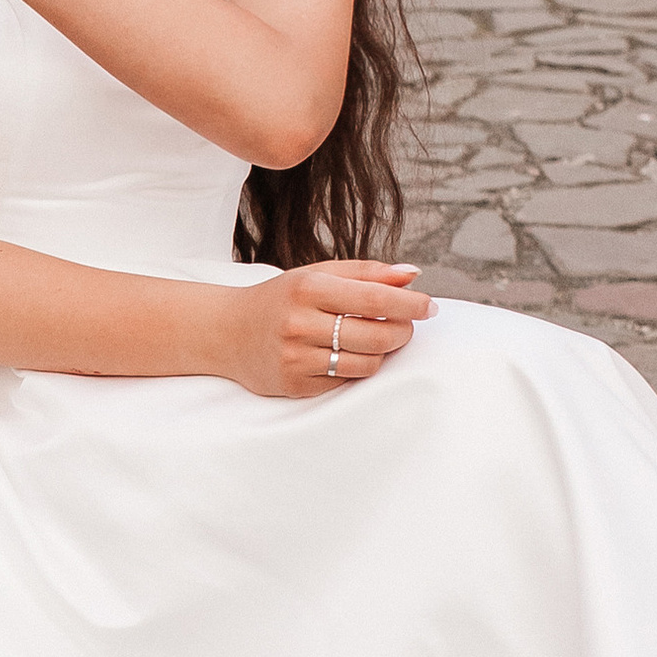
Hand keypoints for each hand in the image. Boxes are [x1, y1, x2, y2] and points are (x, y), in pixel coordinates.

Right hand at [222, 262, 430, 401]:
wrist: (227, 331)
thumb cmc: (282, 298)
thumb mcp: (317, 274)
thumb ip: (366, 273)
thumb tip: (413, 274)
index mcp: (308, 288)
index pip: (376, 298)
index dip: (410, 304)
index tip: (430, 306)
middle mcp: (299, 323)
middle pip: (377, 335)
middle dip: (402, 331)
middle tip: (405, 326)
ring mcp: (295, 357)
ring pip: (366, 363)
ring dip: (382, 352)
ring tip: (376, 340)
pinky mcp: (294, 384)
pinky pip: (345, 380)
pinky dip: (356, 368)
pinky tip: (347, 355)